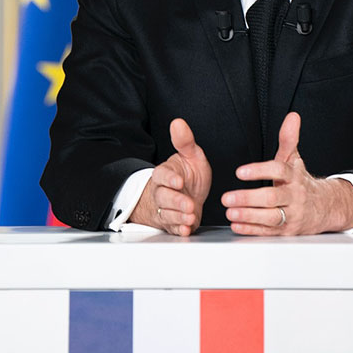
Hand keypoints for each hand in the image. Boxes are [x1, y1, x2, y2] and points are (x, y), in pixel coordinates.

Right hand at [129, 118, 211, 235]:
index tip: (179, 181)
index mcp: (165, 173)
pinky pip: (172, 228)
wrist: (188, 195)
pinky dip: (179, 229)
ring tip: (190, 216)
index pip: (162, 175)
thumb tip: (178, 122)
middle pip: (163, 197)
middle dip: (176, 202)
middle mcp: (162, 192)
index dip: (170, 178)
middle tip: (189, 204)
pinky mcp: (172, 223)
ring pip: (167, 214)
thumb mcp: (191, 156)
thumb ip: (185, 142)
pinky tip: (186, 229)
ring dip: (179, 217)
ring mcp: (166, 208)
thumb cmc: (189, 175)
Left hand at [221, 112, 352, 234]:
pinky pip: (269, 232)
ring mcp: (292, 215)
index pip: (278, 171)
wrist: (326, 207)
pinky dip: (252, 230)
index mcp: (294, 176)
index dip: (259, 171)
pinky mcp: (287, 231)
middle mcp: (294, 196)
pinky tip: (237, 225)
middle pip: (271, 198)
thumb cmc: (302, 181)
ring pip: (270, 218)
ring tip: (230, 212)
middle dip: (248, 199)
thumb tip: (292, 116)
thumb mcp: (295, 159)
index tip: (240, 172)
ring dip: (248, 216)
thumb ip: (289, 138)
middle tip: (227, 197)